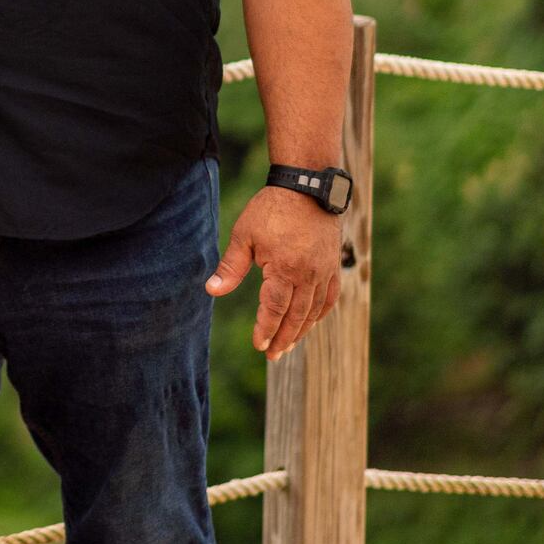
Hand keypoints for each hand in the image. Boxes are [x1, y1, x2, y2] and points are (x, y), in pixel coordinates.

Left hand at [206, 185, 343, 358]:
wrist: (307, 188)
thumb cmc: (270, 210)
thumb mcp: (244, 235)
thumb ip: (230, 266)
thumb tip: (211, 291)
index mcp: (284, 269)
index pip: (274, 309)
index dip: (266, 329)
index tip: (258, 346)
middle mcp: (308, 275)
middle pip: (295, 316)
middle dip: (282, 338)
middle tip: (272, 355)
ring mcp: (324, 272)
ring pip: (313, 311)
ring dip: (301, 331)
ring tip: (287, 346)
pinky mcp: (332, 266)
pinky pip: (328, 298)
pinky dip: (318, 314)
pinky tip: (309, 322)